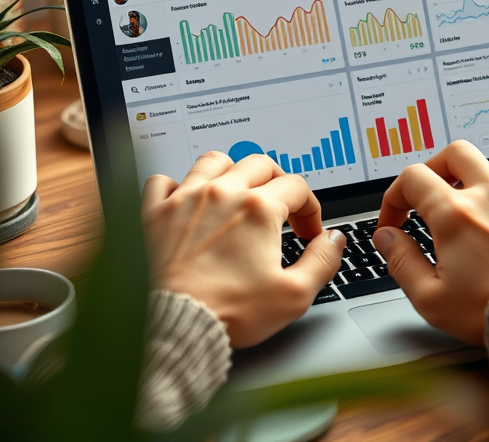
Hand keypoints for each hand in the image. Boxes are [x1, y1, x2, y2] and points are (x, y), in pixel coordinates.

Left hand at [142, 152, 345, 348]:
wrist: (174, 327)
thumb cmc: (229, 313)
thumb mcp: (293, 295)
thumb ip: (322, 261)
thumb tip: (333, 240)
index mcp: (258, 209)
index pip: (297, 187)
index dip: (311, 209)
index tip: (308, 233)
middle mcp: (222, 194)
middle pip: (259, 164)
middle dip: (278, 182)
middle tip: (280, 207)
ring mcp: (185, 200)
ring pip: (213, 161)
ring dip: (230, 172)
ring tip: (236, 193)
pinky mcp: (154, 215)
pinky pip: (162, 181)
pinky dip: (175, 186)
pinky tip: (185, 203)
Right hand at [374, 141, 488, 344]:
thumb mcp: (433, 300)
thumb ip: (402, 263)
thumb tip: (387, 239)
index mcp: (457, 214)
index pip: (413, 179)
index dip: (394, 198)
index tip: (395, 221)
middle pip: (455, 153)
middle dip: (436, 168)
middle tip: (431, 192)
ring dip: (481, 179)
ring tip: (476, 206)